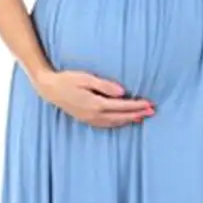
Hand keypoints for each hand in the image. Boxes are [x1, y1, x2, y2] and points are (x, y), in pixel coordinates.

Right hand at [32, 68, 154, 127]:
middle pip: (121, 117)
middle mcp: (94, 115)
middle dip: (137, 114)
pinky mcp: (87, 120)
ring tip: (142, 117)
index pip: (122, 106)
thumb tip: (122, 92)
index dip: (137, 105)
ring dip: (129, 120)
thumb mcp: (86, 78)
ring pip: (115, 123)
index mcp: (96, 104)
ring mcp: (90, 119)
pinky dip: (118, 122)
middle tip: (152, 112)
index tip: (149, 104)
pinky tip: (124, 120)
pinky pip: (107, 124)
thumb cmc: (68, 79)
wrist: (50, 89)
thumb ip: (105, 85)